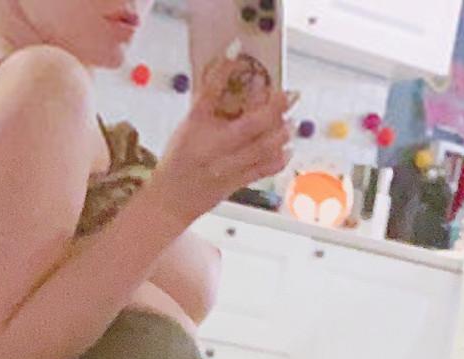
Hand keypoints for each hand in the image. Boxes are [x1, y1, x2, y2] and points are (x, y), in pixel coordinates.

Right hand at [154, 84, 294, 228]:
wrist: (171, 201)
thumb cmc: (178, 162)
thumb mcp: (187, 127)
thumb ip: (207, 103)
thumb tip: (227, 75)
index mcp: (197, 129)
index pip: (210, 95)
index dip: (223, 72)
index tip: (237, 52)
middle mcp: (214, 148)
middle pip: (249, 127)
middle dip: (273, 108)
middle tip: (290, 95)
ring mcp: (226, 168)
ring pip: (260, 150)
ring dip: (280, 134)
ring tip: (292, 122)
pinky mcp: (235, 183)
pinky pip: (261, 171)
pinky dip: (278, 160)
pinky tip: (287, 149)